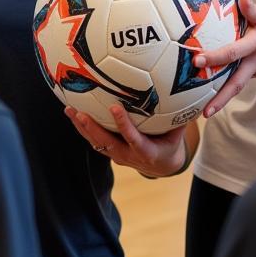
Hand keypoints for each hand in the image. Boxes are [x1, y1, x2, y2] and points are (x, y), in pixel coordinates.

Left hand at [65, 104, 186, 176]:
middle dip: (93, 129)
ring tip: (69, 109)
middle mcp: (128, 156)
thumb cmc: (170, 143)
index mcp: (147, 152)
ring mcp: (117, 155)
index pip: (133, 138)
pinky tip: (72, 112)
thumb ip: (179, 116)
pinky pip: (94, 139)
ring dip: (82, 127)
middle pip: (107, 144)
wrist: (162, 166)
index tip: (115, 108)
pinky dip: (83, 127)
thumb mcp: (177, 133)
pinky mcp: (110, 151)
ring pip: (97, 142)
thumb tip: (186, 90)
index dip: (123, 125)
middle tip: (80, 113)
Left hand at [196, 0, 255, 116]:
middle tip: (205, 113)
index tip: (198, 61)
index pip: (232, 52)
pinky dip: (227, 85)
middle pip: (236, 83)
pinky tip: (213, 89)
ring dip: (223, 97)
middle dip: (220, 99)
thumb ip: (252, 8)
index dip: (215, 57)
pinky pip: (240, 78)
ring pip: (238, 84)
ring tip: (204, 109)